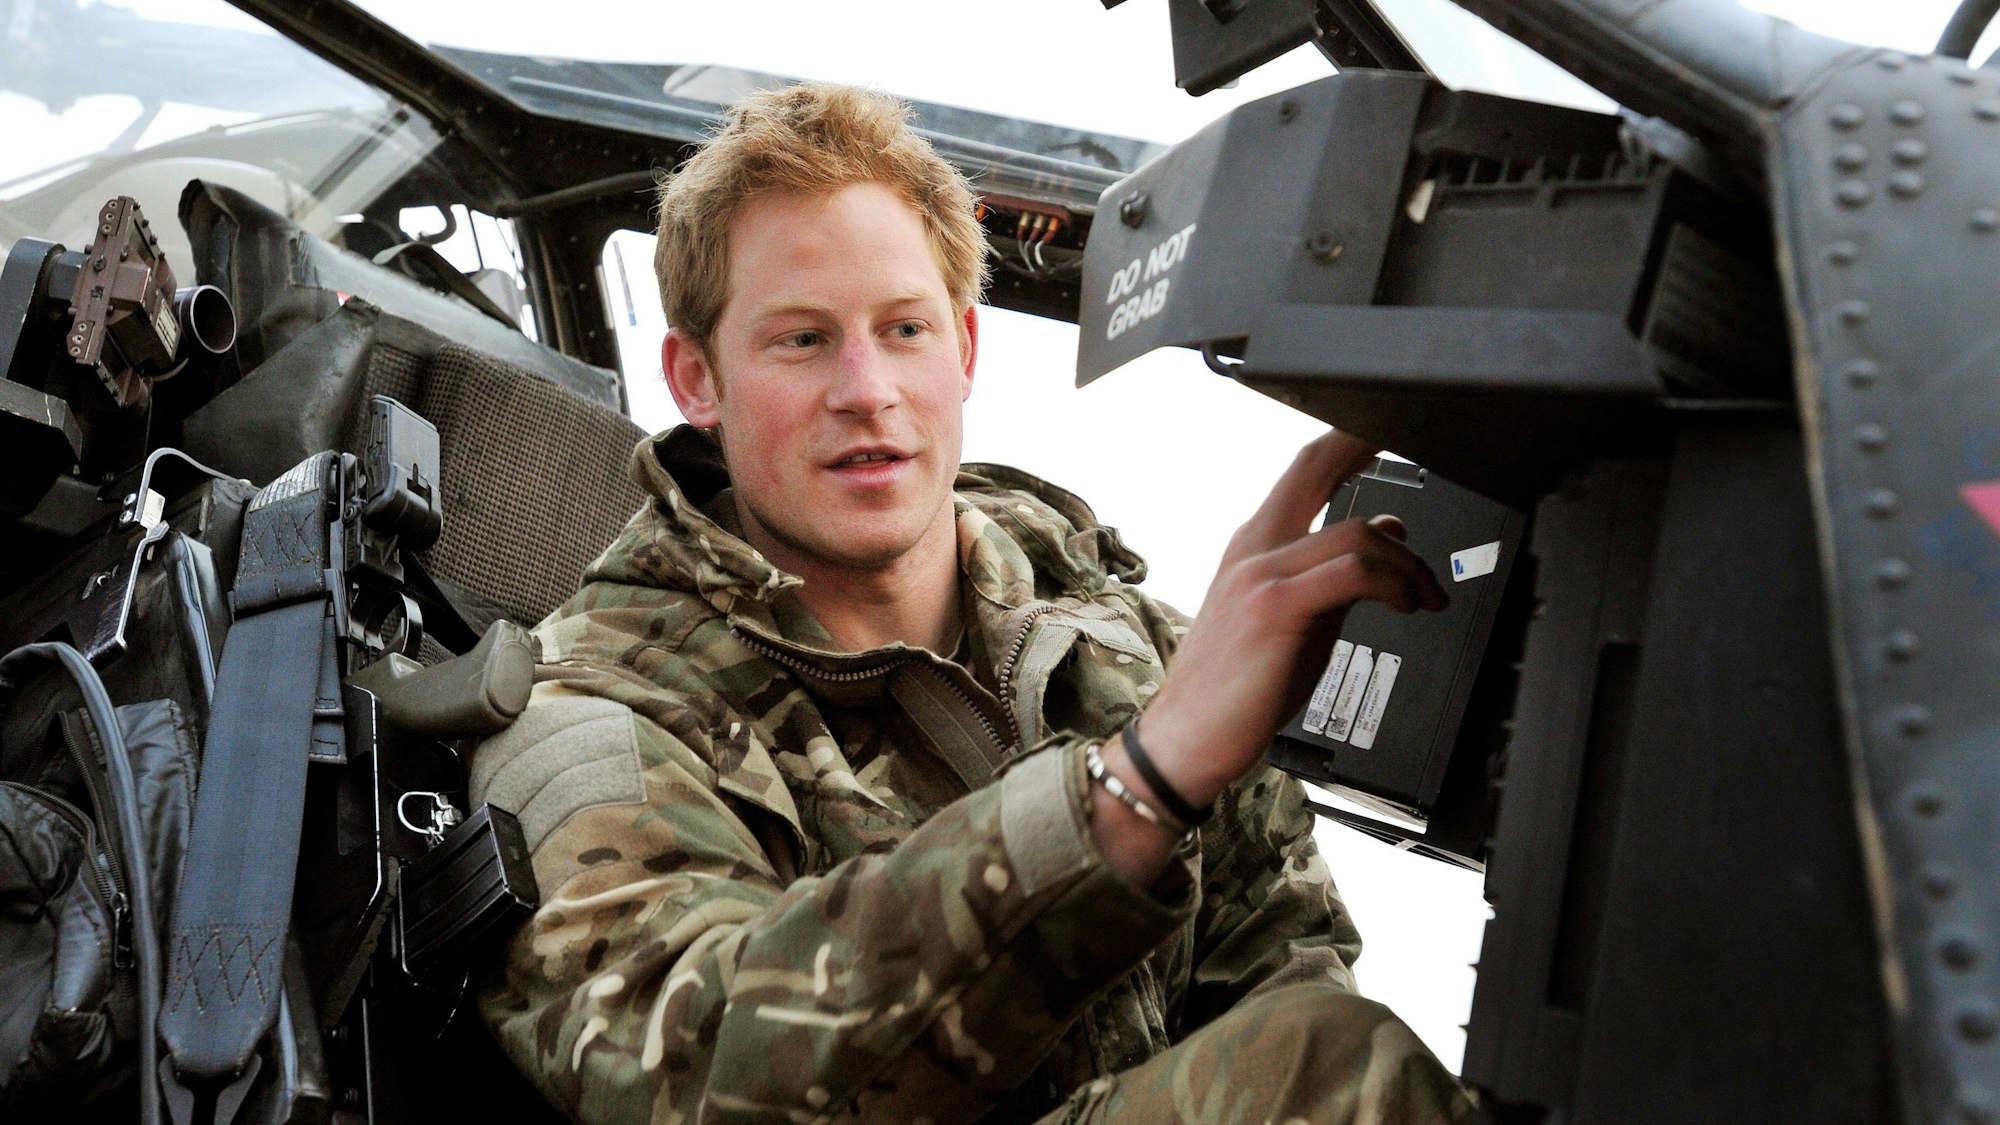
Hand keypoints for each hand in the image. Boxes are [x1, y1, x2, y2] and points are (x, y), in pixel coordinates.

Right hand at [1091, 431, 1446, 880]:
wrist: (1185, 740)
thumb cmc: (1234, 689)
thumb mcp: (1294, 619)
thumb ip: (1336, 576)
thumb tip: (1387, 538)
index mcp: (1253, 546)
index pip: (1303, 473)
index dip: (1347, 444)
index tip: (1387, 434)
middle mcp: (1254, 548)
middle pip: (1314, 467)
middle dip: (1365, 446)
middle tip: (1416, 439)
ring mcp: (1261, 574)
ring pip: (1355, 533)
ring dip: (1409, 564)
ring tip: (1427, 595)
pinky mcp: (1275, 608)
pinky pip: (1351, 574)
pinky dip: (1394, 584)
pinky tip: (1410, 607)